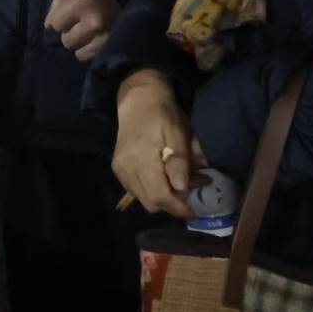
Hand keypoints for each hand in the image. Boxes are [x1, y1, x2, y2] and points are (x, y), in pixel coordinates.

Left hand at [44, 0, 119, 61]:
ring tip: (90, 32)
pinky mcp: (108, 48)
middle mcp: (93, 19)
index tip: (71, 15)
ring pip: (74, 49)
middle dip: (70, 32)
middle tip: (83, 24)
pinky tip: (96, 39)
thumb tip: (48, 26)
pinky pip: (85, 56)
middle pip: (65, 39)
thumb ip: (59, 2)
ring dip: (79, 42)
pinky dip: (88, 49)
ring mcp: (102, 36)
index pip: (54, 23)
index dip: (60, 20)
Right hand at [112, 71, 196, 218]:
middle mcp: (126, 168)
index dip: (178, 207)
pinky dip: (152, 190)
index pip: (159, 196)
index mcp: (141, 159)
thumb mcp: (178, 134)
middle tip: (191, 191)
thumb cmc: (163, 115)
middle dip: (172, 204)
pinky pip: (136, 190)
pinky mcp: (118, 169)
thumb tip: (181, 188)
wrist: (138, 101)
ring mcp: (120, 169)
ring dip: (163, 197)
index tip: (194, 210)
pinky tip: (164, 177)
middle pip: (150, 203)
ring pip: (143, 198)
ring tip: (180, 182)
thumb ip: (179, 162)